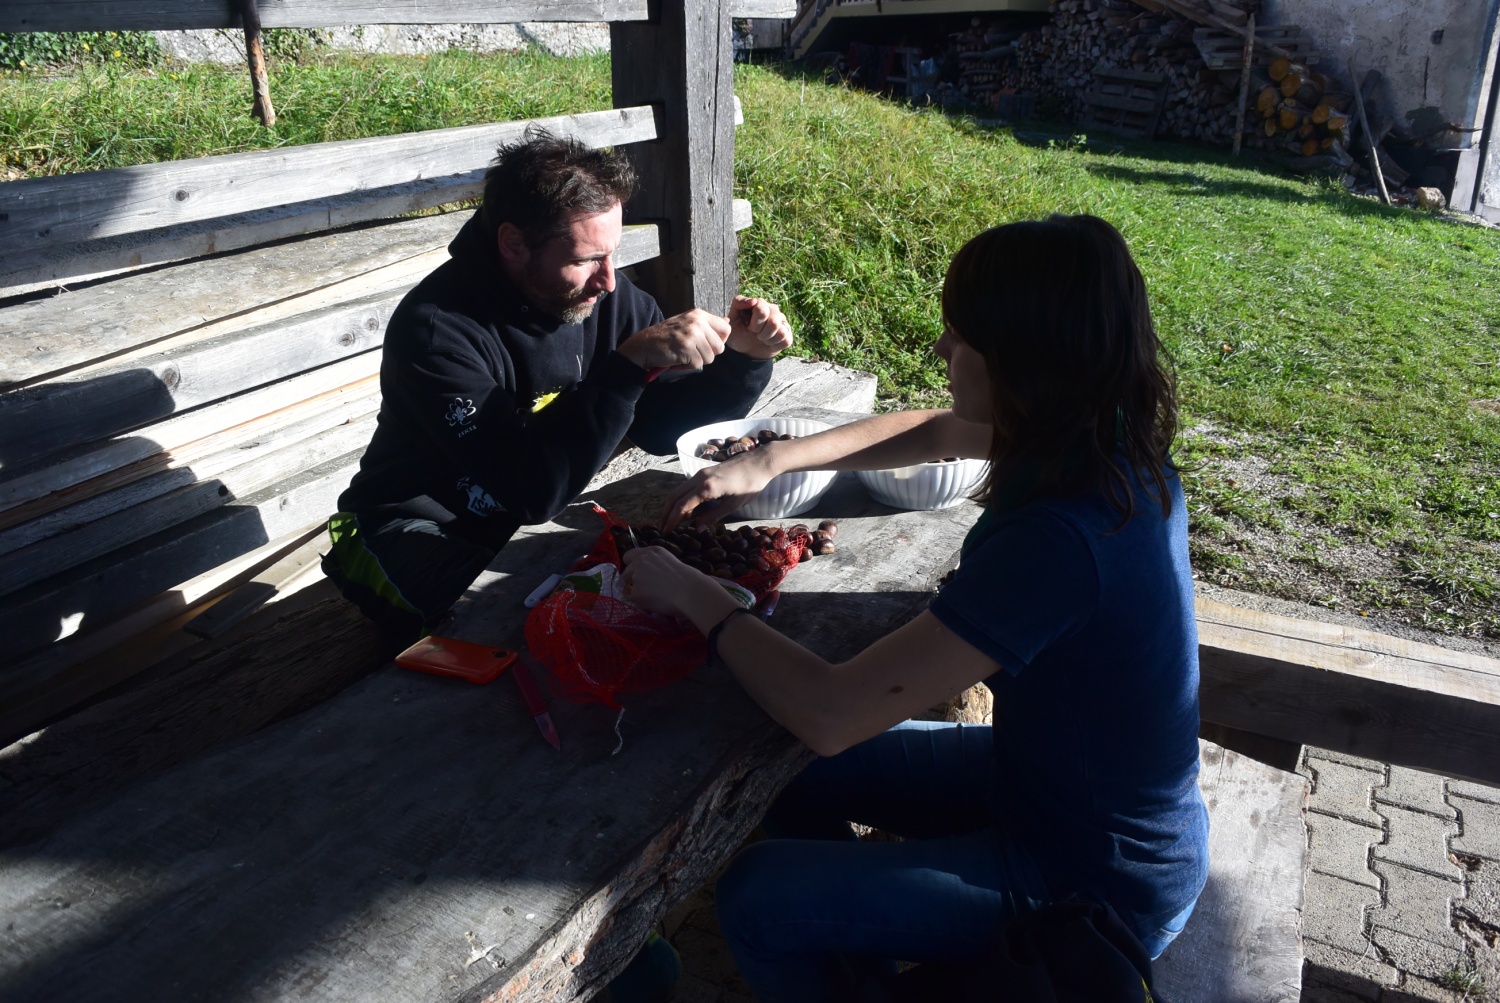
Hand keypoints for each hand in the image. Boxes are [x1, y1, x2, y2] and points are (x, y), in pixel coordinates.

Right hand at [618, 309, 730, 371]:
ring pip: (710, 358)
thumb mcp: (687, 324)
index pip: (726, 329)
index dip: (718, 341)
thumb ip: (707, 324)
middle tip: (690, 351)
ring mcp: (691, 334)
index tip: (705, 344)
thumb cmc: (666, 337)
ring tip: (682, 355)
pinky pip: (698, 365)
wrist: (643, 346)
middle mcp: (696, 322)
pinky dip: (687, 367)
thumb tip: (728, 322)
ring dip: (696, 361)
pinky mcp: (686, 348)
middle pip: (720, 347)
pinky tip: (676, 360)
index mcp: (698, 314)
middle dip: (707, 354)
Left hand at [621, 546, 715, 617]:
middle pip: (626, 573)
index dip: (632, 566)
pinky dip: (643, 604)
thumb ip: (654, 565)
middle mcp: (640, 561)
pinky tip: (656, 603)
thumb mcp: (669, 562)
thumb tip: (647, 577)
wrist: (690, 591)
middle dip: (632, 581)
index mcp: (650, 552)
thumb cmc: (688, 579)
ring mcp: (636, 576)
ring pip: (630, 588)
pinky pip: (635, 601)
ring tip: (656, 597)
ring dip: (639, 593)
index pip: (628, 556)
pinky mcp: (635, 593)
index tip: (637, 574)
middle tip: (647, 590)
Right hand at [660, 446, 779, 529]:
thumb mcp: (734, 504)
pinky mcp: (704, 473)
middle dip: (666, 513)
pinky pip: (686, 487)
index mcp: (707, 488)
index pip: (682, 506)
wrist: (759, 463)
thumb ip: (713, 516)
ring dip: (672, 506)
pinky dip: (681, 499)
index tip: (666, 532)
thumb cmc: (750, 485)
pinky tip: (685, 510)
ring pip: (678, 490)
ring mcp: (700, 474)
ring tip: (669, 521)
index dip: (672, 520)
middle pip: (674, 496)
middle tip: (661, 528)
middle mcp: (699, 479)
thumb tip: (697, 529)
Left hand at [726, 295, 792, 359]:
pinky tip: (769, 343)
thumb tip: (754, 301)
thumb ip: (739, 303)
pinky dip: (775, 344)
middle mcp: (774, 310)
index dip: (754, 323)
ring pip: (781, 331)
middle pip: (774, 321)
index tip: (748, 327)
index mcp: (761, 304)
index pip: (762, 309)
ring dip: (768, 339)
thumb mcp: (732, 318)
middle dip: (761, 332)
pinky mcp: (788, 335)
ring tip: (762, 339)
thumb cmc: (738, 333)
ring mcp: (783, 322)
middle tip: (755, 334)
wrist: (743, 350)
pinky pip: (786, 340)